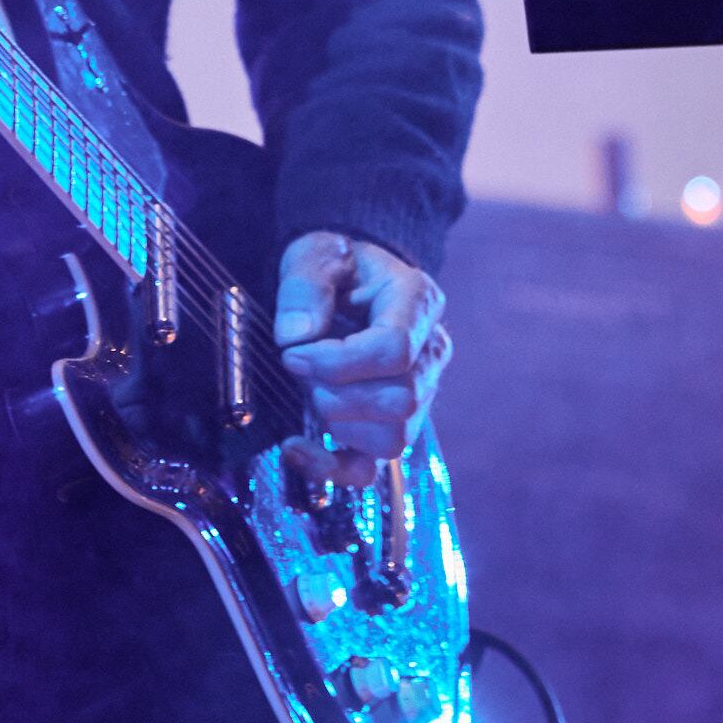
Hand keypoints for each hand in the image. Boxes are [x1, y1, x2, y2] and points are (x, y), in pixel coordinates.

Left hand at [274, 230, 451, 484]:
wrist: (348, 278)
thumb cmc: (337, 265)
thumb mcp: (316, 253)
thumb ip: (305, 286)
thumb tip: (297, 337)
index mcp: (419, 302)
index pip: (396, 350)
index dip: (338, 361)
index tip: (292, 354)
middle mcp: (430, 353)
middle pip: (401, 400)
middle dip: (338, 392)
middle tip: (301, 369)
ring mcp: (418, 395)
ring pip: (393, 437)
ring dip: (339, 422)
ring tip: (313, 390)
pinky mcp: (390, 425)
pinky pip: (372, 468)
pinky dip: (331, 468)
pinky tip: (296, 449)